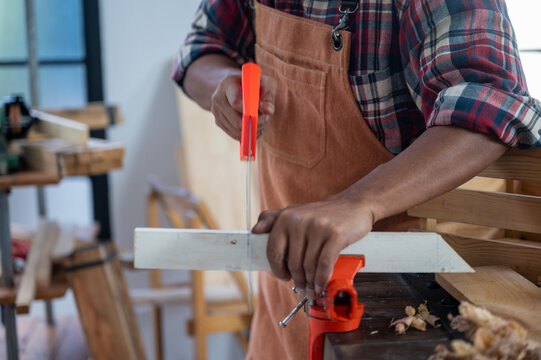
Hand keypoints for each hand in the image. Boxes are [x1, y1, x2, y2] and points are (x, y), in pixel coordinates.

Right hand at [210, 71, 276, 139]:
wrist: (237, 85)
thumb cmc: (255, 84)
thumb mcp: (266, 83)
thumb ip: (268, 96)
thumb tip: (268, 111)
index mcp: (228, 84)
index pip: (236, 102)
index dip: (250, 111)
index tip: (262, 112)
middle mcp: (218, 98)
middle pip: (237, 121)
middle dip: (255, 123)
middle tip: (266, 118)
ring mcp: (216, 111)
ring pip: (237, 131)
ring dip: (253, 129)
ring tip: (261, 120)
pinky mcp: (218, 122)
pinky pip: (235, 135)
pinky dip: (248, 134)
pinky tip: (254, 124)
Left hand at [252, 198, 374, 299]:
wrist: (354, 205)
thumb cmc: (323, 214)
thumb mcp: (295, 212)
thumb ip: (272, 220)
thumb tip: (255, 230)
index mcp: (286, 217)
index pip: (273, 250)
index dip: (277, 269)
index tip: (284, 277)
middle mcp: (300, 220)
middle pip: (293, 262)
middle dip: (298, 280)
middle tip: (302, 289)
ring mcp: (318, 227)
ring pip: (309, 265)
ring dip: (310, 283)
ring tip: (312, 290)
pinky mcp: (336, 234)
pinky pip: (324, 264)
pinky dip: (322, 279)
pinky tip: (321, 285)